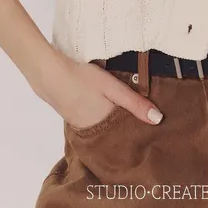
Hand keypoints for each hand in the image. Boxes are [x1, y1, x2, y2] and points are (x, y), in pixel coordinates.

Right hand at [29, 44, 163, 127]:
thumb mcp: (112, 87)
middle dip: (125, 126)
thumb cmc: (82, 78)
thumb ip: (134, 103)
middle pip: (114, 131)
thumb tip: (159, 120)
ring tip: (123, 112)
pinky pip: (91, 121)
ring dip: (112, 120)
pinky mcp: (71, 116)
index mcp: (105, 125)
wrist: (48, 74)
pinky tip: (101, 106)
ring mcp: (80, 124)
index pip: (126, 132)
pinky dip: (99, 116)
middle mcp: (92, 130)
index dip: (138, 128)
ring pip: (102, 126)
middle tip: (141, 119)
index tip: (151, 127)